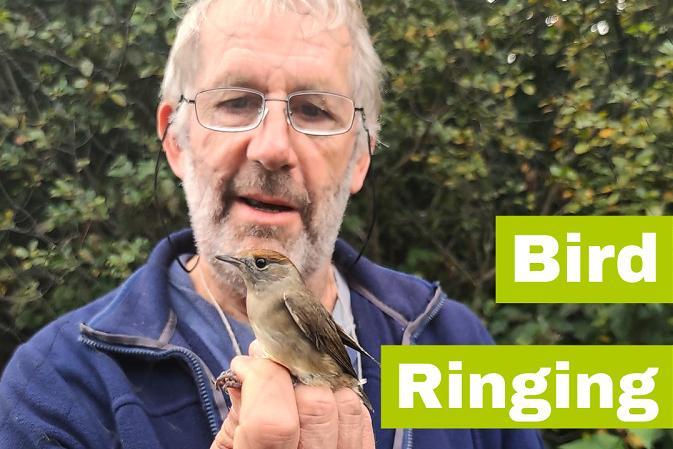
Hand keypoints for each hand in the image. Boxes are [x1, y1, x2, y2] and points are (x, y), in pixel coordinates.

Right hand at [211, 341, 374, 448]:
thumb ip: (238, 419)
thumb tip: (248, 371)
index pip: (273, 422)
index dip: (262, 379)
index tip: (249, 364)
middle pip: (316, 405)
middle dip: (291, 375)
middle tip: (273, 371)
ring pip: (346, 403)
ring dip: (319, 383)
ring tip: (296, 386)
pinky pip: (361, 415)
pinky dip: (339, 398)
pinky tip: (318, 403)